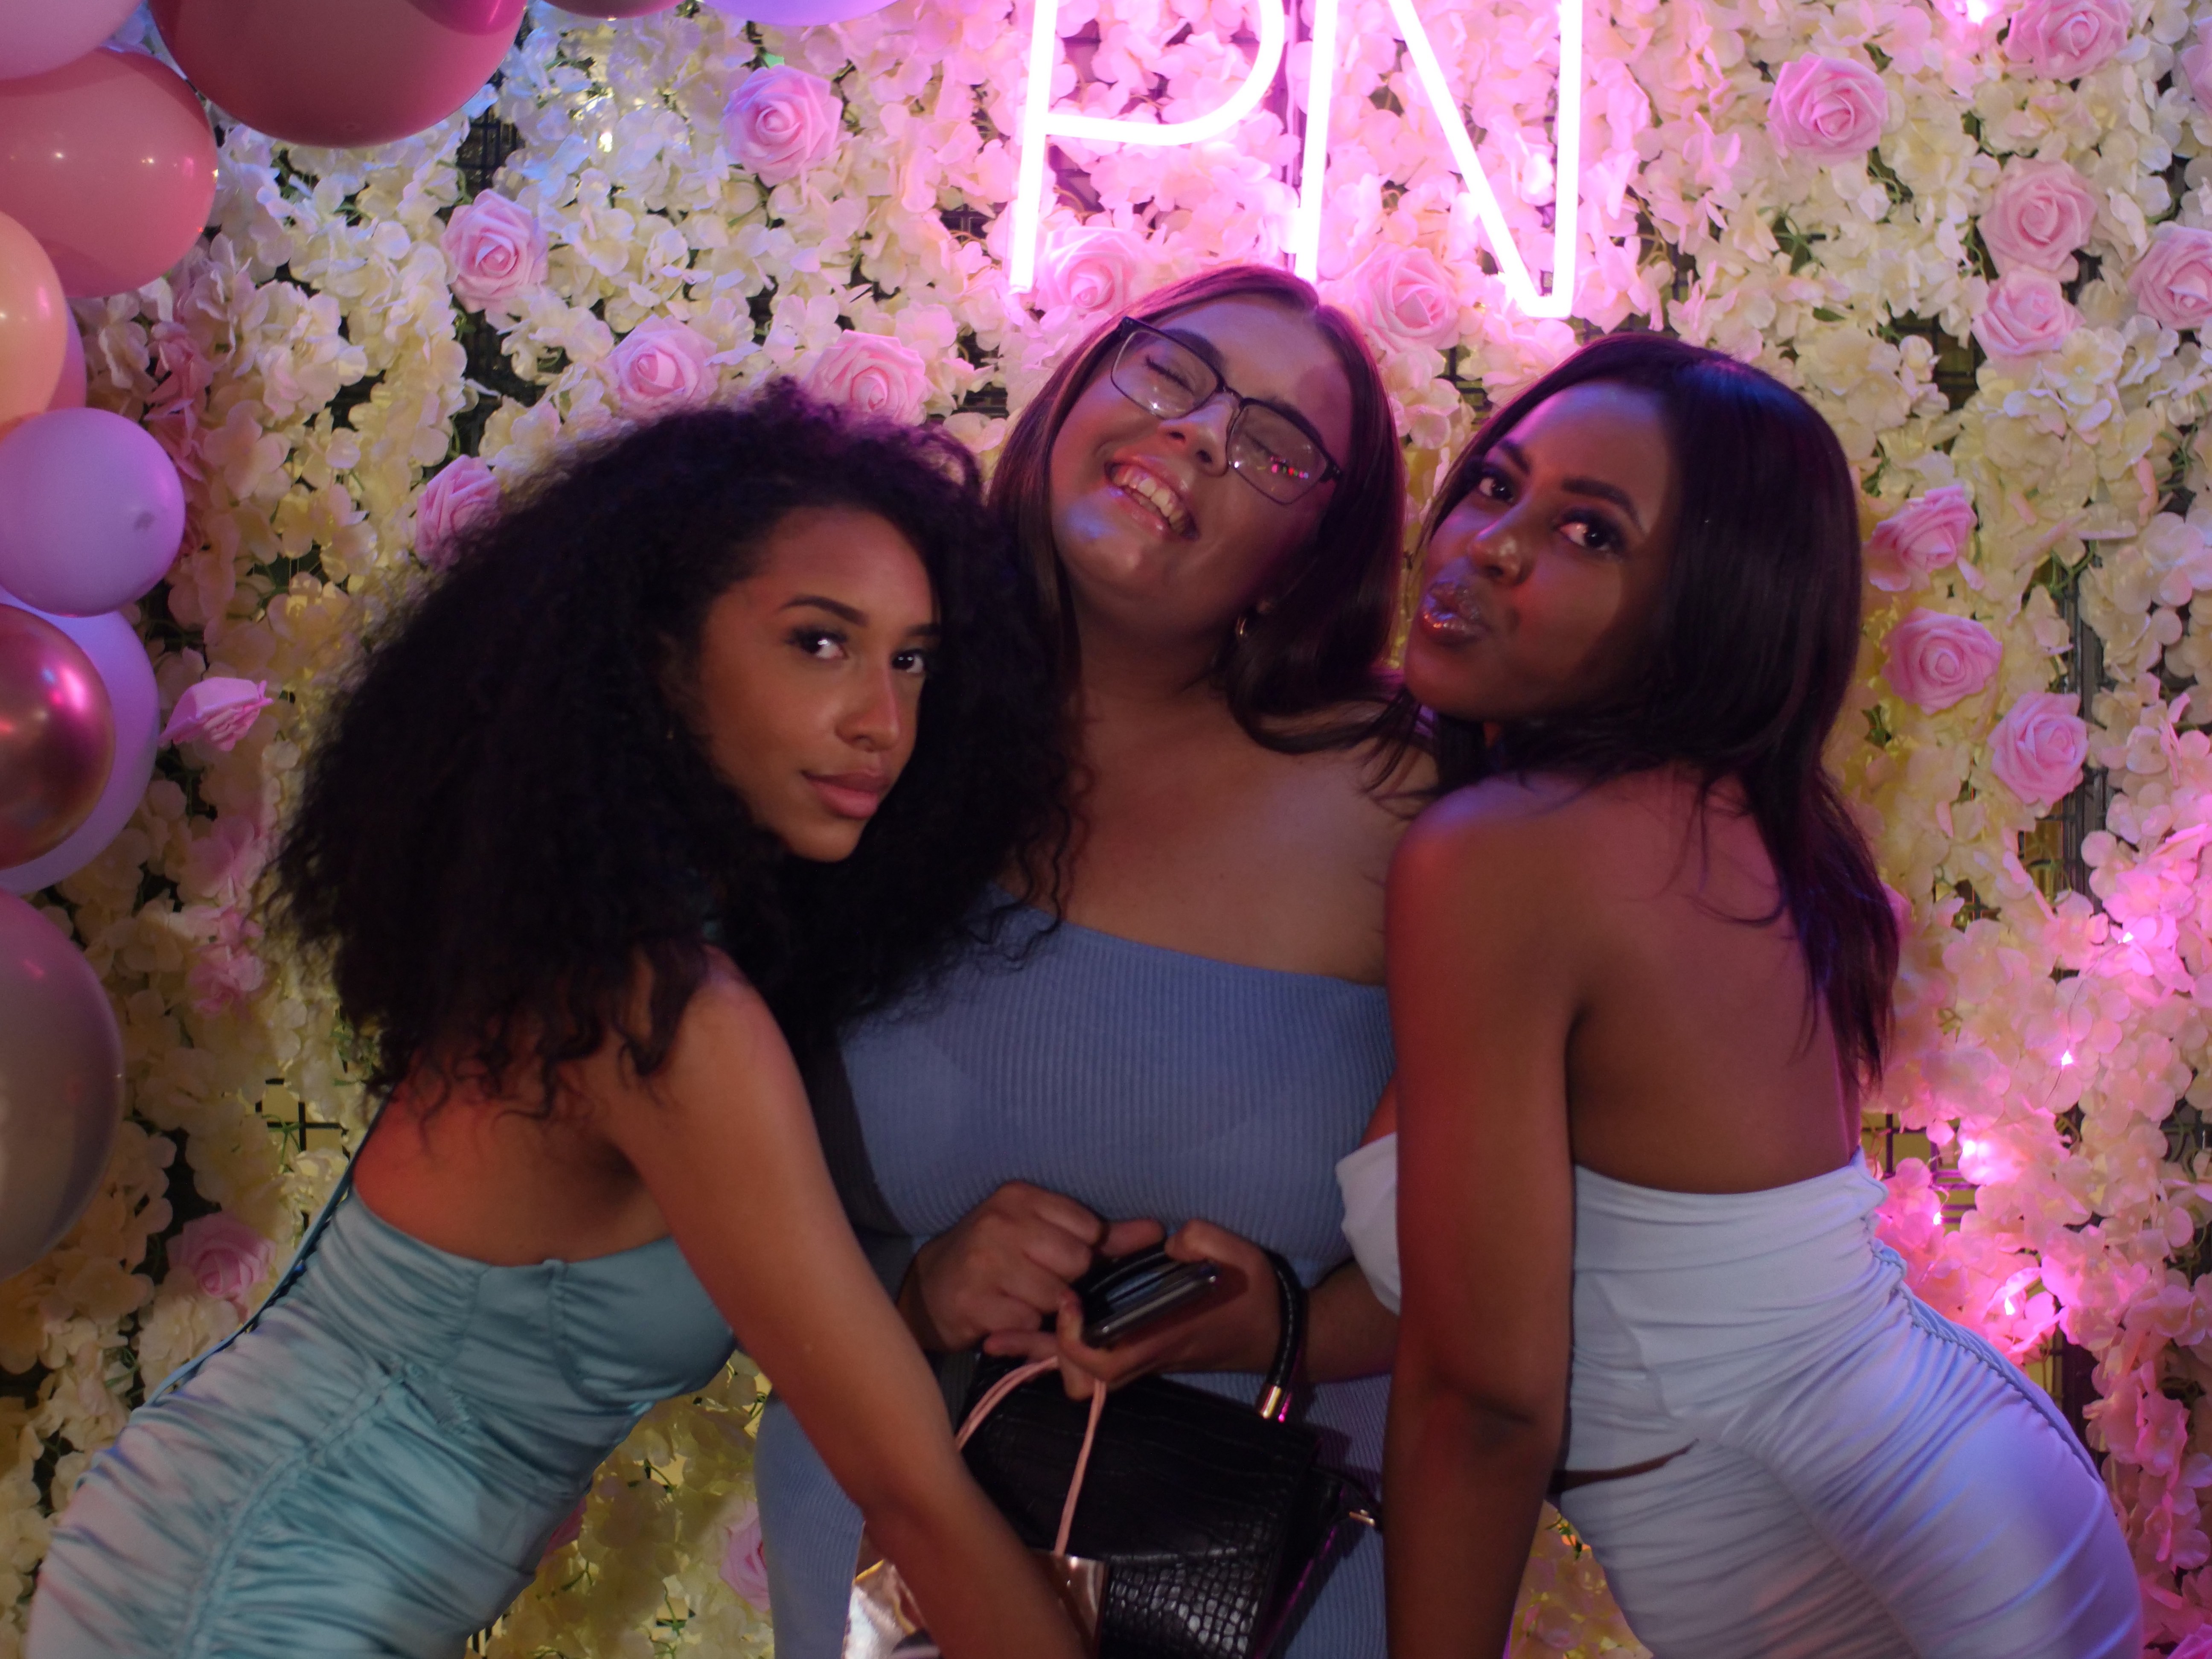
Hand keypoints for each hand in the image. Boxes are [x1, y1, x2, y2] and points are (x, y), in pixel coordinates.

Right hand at [900, 1181, 1162, 1351]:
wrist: (929, 1287)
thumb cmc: (995, 1258)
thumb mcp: (1041, 1233)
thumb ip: (1101, 1235)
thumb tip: (1156, 1232)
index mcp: (1021, 1197)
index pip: (1087, 1229)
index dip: (1085, 1253)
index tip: (1063, 1261)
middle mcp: (1001, 1222)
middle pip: (1075, 1262)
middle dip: (1067, 1283)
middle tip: (1042, 1284)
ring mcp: (984, 1262)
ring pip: (1054, 1297)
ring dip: (1045, 1309)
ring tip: (1023, 1300)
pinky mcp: (972, 1301)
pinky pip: (1026, 1322)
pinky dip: (1023, 1327)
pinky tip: (1005, 1315)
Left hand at [1029, 1221, 1284, 1400]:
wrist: (1275, 1332)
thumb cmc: (1255, 1295)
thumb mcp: (1241, 1257)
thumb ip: (1206, 1240)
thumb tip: (1170, 1240)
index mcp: (1162, 1338)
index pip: (1103, 1364)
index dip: (1074, 1340)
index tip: (1070, 1297)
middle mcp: (1146, 1357)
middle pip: (1081, 1381)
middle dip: (1051, 1352)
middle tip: (1045, 1308)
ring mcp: (1144, 1359)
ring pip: (1084, 1376)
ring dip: (1057, 1350)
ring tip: (1038, 1315)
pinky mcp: (1145, 1353)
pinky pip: (1097, 1361)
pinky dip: (1074, 1345)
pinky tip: (1064, 1315)